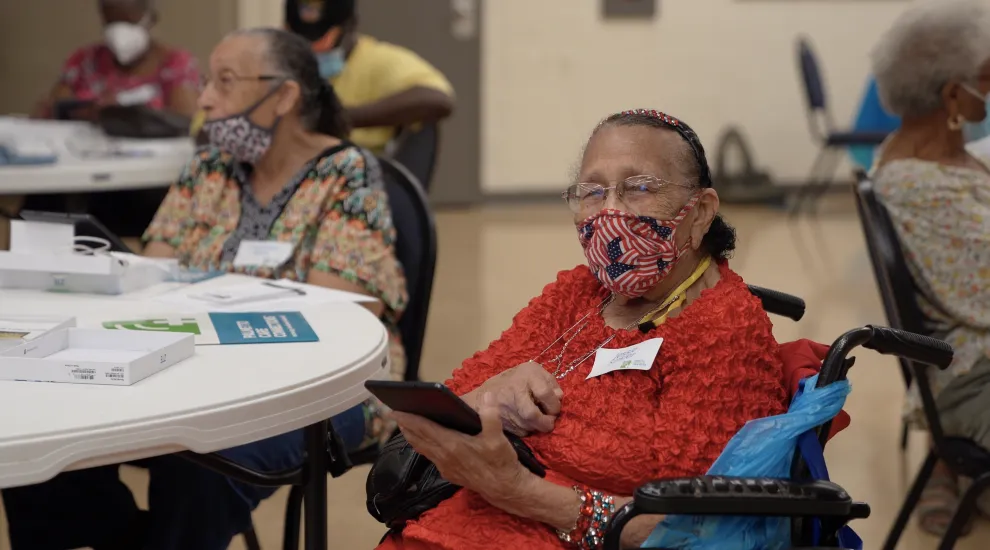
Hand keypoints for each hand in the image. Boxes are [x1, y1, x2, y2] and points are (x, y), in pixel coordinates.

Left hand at [393, 392, 533, 504]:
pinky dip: (422, 445)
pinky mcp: (448, 472)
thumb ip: (491, 415)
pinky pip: (429, 456)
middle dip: (405, 425)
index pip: (424, 429)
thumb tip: (487, 396)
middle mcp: (444, 456)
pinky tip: (422, 441)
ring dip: (411, 436)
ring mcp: (445, 466)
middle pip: (418, 438)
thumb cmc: (500, 462)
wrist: (504, 489)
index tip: (395, 410)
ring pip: (422, 448)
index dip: (409, 419)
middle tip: (394, 413)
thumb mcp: (498, 437)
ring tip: (404, 425)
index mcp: (453, 445)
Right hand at [465, 362, 562, 435]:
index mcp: (526, 375)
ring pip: (527, 425)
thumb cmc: (514, 381)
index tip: (554, 409)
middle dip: (545, 423)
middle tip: (549, 422)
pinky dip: (527, 429)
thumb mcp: (533, 373)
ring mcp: (506, 408)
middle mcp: (514, 391)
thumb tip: (559, 397)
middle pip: (531, 414)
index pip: (544, 392)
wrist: (484, 396)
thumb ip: (550, 383)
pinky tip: (525, 422)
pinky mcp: (501, 422)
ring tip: (538, 421)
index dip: (553, 405)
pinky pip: (521, 431)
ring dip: (537, 427)